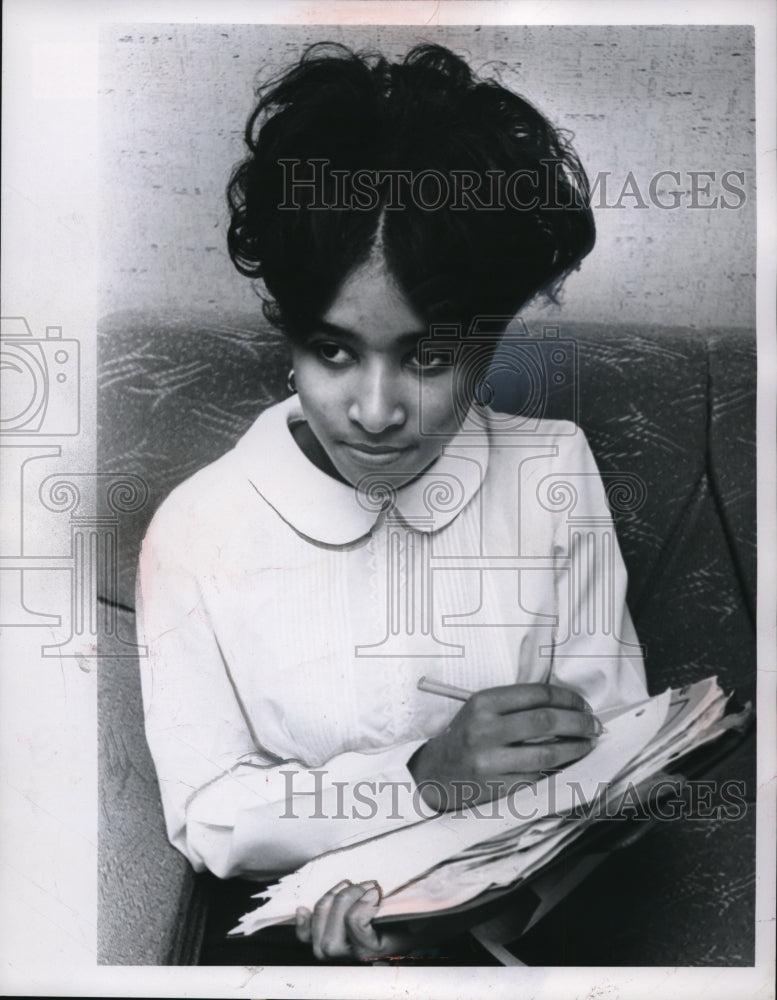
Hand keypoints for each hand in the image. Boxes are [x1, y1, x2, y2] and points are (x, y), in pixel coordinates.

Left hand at [295, 879, 414, 961]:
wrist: (405, 935)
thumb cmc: (411, 926)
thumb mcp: (417, 921)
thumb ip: (411, 912)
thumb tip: (413, 911)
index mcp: (373, 954)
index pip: (355, 927)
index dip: (362, 904)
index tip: (376, 890)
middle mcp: (351, 958)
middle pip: (332, 937)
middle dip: (345, 900)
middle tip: (364, 884)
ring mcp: (335, 953)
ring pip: (317, 933)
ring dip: (329, 902)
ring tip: (347, 886)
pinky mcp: (325, 942)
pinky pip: (306, 939)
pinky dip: (304, 923)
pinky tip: (305, 909)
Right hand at [408, 682, 602, 809]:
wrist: (434, 773)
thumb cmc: (465, 736)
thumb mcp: (480, 710)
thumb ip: (515, 705)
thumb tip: (565, 706)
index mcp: (483, 703)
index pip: (536, 694)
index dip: (567, 698)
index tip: (583, 704)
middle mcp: (485, 729)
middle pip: (546, 721)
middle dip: (578, 722)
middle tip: (595, 725)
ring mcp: (491, 760)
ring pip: (547, 752)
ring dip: (576, 747)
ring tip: (589, 743)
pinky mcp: (497, 786)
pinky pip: (538, 777)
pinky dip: (560, 770)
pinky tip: (570, 764)